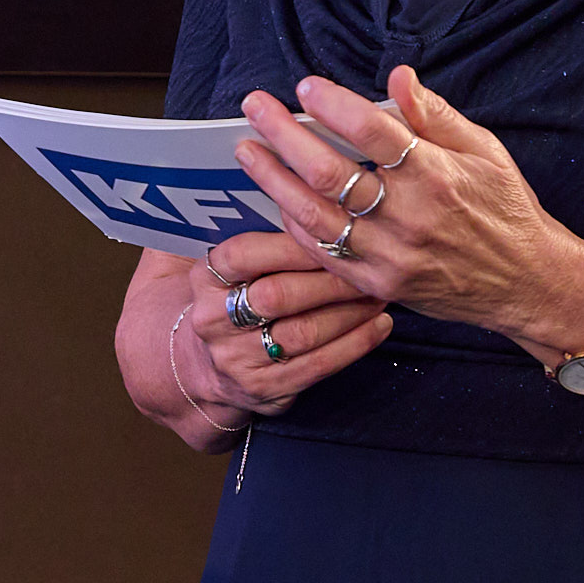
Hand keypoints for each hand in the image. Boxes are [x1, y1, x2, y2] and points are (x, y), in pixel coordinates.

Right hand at [162, 232, 392, 431]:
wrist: (202, 365)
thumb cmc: (232, 298)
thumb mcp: (227, 267)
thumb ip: (256, 237)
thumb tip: (308, 192)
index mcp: (203, 278)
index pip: (243, 254)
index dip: (290, 244)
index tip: (332, 230)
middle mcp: (212, 320)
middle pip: (277, 296)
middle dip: (330, 279)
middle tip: (369, 264)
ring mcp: (235, 359)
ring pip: (303, 333)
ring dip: (350, 312)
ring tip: (380, 292)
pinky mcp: (264, 389)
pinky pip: (318, 366)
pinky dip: (355, 344)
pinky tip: (380, 326)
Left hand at [234, 67, 583, 354]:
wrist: (528, 282)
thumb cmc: (505, 207)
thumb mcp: (483, 151)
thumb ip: (435, 114)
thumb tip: (397, 74)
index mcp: (438, 176)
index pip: (374, 133)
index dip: (334, 106)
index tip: (304, 86)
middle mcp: (411, 217)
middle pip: (330, 174)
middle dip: (283, 136)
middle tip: (254, 107)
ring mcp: (391, 255)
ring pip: (315, 216)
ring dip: (274, 180)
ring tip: (248, 150)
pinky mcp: (380, 283)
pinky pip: (324, 254)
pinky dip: (295, 225)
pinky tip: (277, 198)